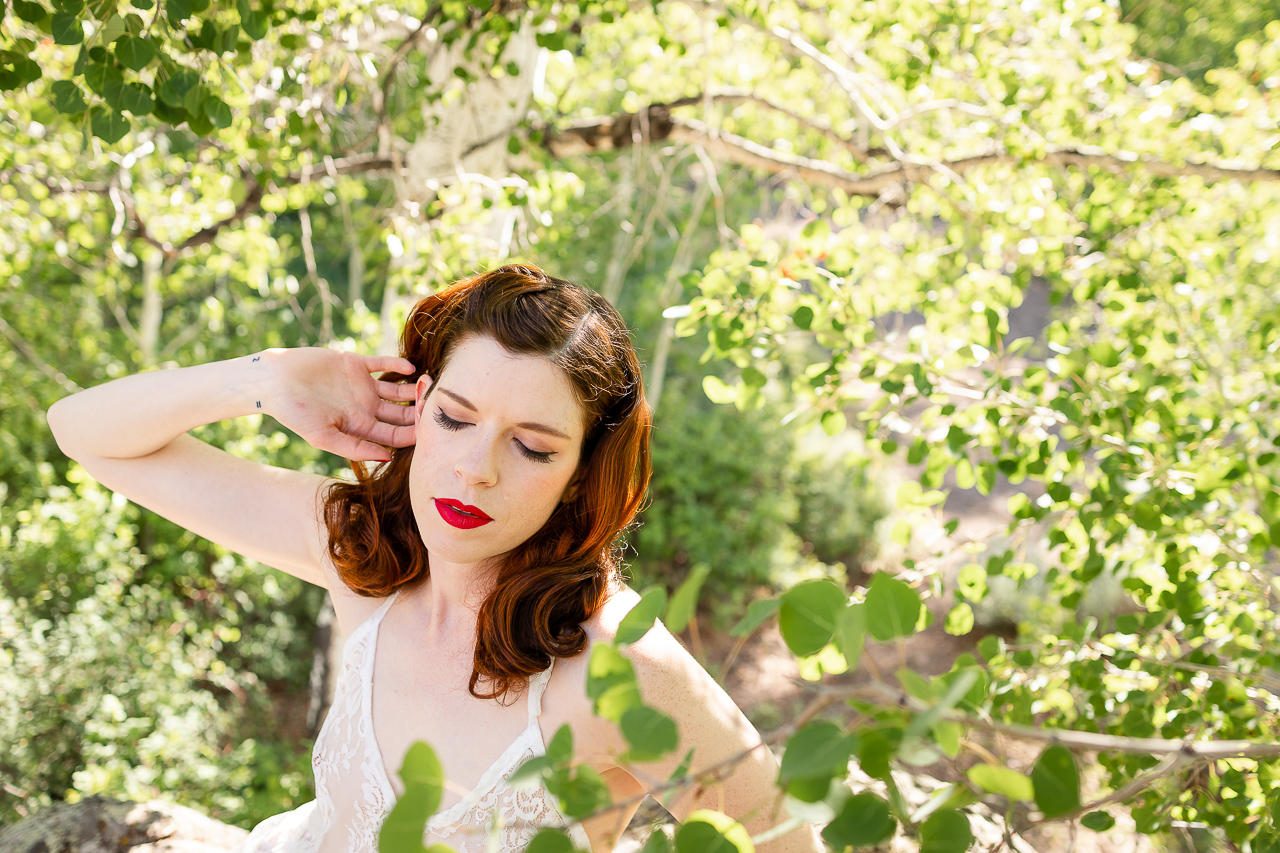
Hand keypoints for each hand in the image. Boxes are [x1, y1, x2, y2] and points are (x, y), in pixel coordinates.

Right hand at [262, 348, 418, 461]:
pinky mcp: (355, 364)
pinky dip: (397, 364)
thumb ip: (355, 448)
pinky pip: (383, 363)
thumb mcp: (323, 436)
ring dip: (414, 388)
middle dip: (420, 412)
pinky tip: (409, 368)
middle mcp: (365, 407)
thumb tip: (388, 459)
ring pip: (397, 389)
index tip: (430, 431)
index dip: (413, 434)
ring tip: (429, 384)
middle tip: (437, 406)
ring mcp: (362, 385)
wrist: (272, 381)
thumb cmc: (293, 414)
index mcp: (360, 427)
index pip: (395, 435)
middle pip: (402, 413)